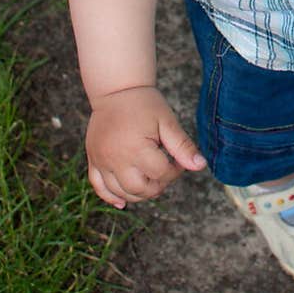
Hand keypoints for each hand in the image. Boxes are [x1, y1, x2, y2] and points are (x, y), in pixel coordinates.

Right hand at [85, 85, 206, 207]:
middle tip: (164, 172)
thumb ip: (182, 146)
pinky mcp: (93, 160)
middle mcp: (116, 158)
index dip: (175, 172)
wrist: (116, 90)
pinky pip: (98, 187)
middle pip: (139, 189)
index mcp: (136, 148)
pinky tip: (122, 202)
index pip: (160, 174)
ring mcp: (101, 160)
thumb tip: (200, 166)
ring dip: (138, 194)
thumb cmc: (145, 104)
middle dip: (157, 186)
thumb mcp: (167, 122)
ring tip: (149, 179)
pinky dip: (109, 197)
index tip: (178, 161)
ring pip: (119, 192)